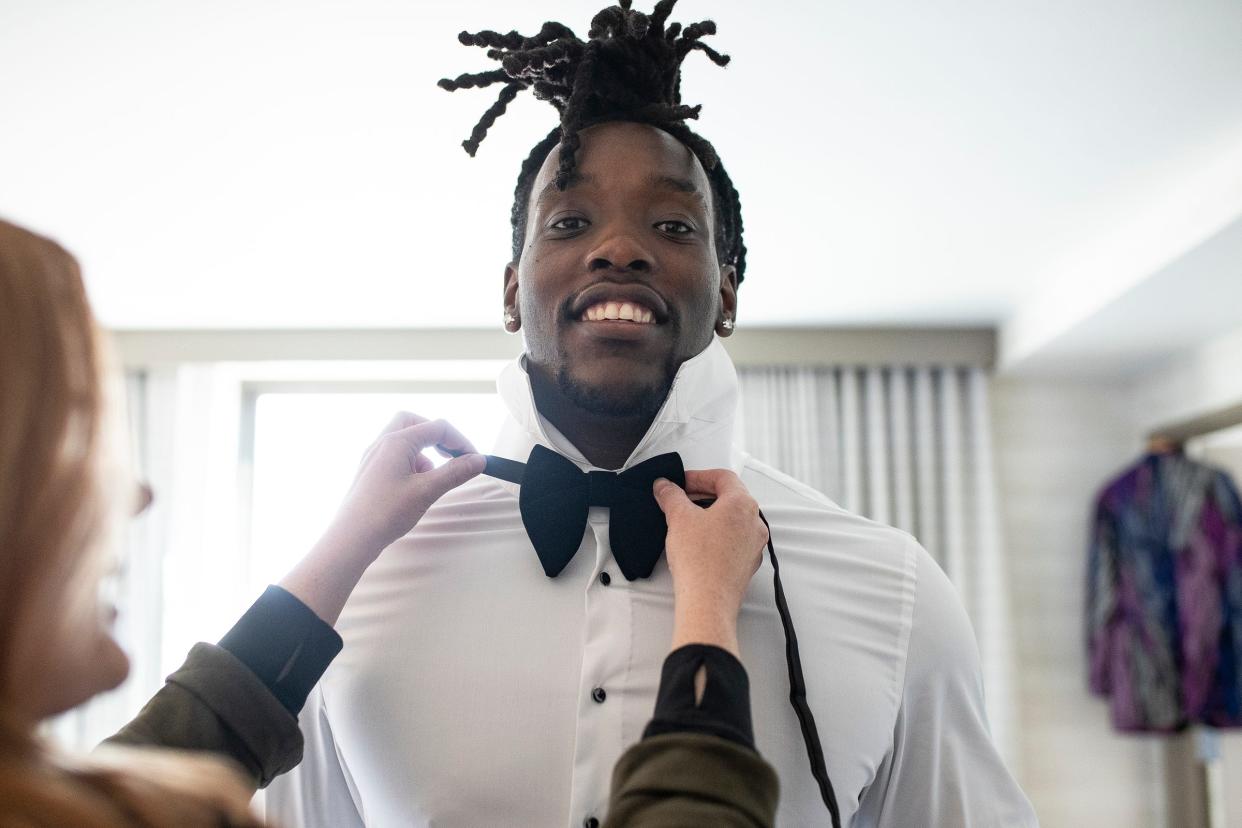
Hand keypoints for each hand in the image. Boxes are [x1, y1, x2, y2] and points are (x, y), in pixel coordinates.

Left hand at [279, 412, 484, 624]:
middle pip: (412, 422)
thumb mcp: (427, 491)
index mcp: (396, 442)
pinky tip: (413, 487)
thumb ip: (455, 472)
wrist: (352, 538)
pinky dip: (409, 462)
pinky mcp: (368, 472)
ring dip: (422, 450)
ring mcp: (372, 457)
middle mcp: (381, 443)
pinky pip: (392, 456)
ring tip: (431, 477)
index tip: (474, 460)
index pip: (437, 427)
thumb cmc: (387, 512)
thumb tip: (479, 460)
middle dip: (435, 434)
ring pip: (401, 439)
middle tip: (449, 454)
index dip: (460, 441)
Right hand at [652, 470, 767, 656]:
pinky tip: (696, 544)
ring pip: (732, 520)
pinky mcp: (747, 564)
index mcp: (742, 504)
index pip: (723, 477)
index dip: (698, 476)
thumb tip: (665, 487)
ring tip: (685, 521)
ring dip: (710, 515)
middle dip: (703, 495)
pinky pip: (733, 541)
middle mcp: (754, 523)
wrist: (708, 601)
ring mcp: (754, 545)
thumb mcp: (678, 517)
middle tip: (681, 499)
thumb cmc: (701, 561)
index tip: (681, 483)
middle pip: (730, 497)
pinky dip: (716, 536)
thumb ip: (671, 495)